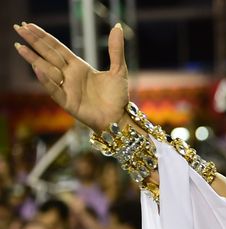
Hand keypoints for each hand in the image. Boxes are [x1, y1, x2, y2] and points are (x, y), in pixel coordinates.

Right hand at [13, 22, 128, 130]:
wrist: (119, 118)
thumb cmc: (117, 96)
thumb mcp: (119, 70)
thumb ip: (116, 50)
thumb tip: (117, 27)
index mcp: (78, 66)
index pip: (57, 48)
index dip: (44, 37)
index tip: (29, 25)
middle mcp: (69, 76)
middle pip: (48, 55)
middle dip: (34, 42)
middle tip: (18, 28)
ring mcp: (67, 88)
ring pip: (46, 70)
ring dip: (33, 59)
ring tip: (20, 47)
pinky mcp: (68, 102)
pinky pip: (55, 90)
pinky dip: (47, 80)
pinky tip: (38, 69)